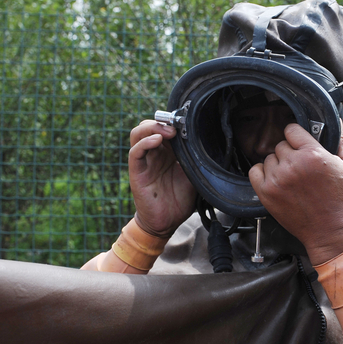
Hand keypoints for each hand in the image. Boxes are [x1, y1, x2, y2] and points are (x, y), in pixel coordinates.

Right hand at [128, 120, 196, 236]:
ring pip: (138, 134)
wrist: (168, 222)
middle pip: (149, 126)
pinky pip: (135, 152)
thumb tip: (206, 141)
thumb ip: (194, 158)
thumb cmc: (179, 199)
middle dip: (162, 121)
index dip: (172, 121)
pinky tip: (157, 140)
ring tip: (168, 131)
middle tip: (177, 125)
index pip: (163, 127)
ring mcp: (144, 161)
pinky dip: (145, 143)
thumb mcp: (193, 174)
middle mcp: (153, 153)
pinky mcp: (136, 172)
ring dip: (152, 127)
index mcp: (166, 152)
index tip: (186, 121)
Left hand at [248, 123, 342, 264]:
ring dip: (278, 164)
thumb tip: (337, 123)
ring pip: (269, 158)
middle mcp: (292, 165)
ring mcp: (277, 179)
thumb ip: (341, 141)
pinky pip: (254, 172)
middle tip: (300, 165)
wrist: (331, 230)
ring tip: (291, 176)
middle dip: (290, 153)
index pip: (292, 130)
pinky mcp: (267, 193)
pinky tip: (275, 179)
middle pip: (280, 145)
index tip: (299, 142)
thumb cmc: (342, 201)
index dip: (297, 136)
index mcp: (313, 154)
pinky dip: (262, 173)